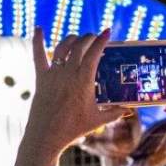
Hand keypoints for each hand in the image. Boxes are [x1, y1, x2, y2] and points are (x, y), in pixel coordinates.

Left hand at [24, 28, 128, 156]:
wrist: (46, 136)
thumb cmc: (73, 129)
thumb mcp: (97, 120)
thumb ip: (115, 113)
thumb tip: (128, 109)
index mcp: (83, 81)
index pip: (94, 54)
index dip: (101, 40)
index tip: (107, 32)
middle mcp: (68, 74)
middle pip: (79, 46)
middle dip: (89, 38)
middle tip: (95, 38)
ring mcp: (53, 75)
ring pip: (62, 47)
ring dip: (71, 39)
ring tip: (78, 39)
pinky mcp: (40, 78)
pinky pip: (38, 55)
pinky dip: (37, 40)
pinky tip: (38, 28)